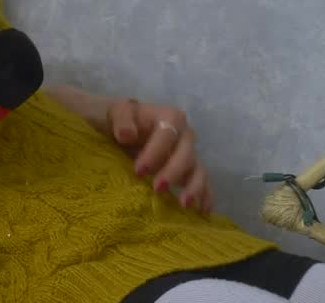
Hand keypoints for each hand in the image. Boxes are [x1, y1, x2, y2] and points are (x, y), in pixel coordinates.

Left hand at [106, 97, 211, 213]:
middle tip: (158, 189)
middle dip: (173, 172)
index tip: (139, 171)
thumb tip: (126, 135)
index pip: (167, 135)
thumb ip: (122, 120)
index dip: (155, 153)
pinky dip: (206, 196)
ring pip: (198, 169)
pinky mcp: (190, 170)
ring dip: (194, 187)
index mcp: (169, 117)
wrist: (127, 127)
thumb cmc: (123, 120)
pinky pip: (203, 183)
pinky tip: (202, 211)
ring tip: (184, 205)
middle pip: (186, 154)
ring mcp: (189, 153)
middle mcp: (184, 135)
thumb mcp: (118, 113)